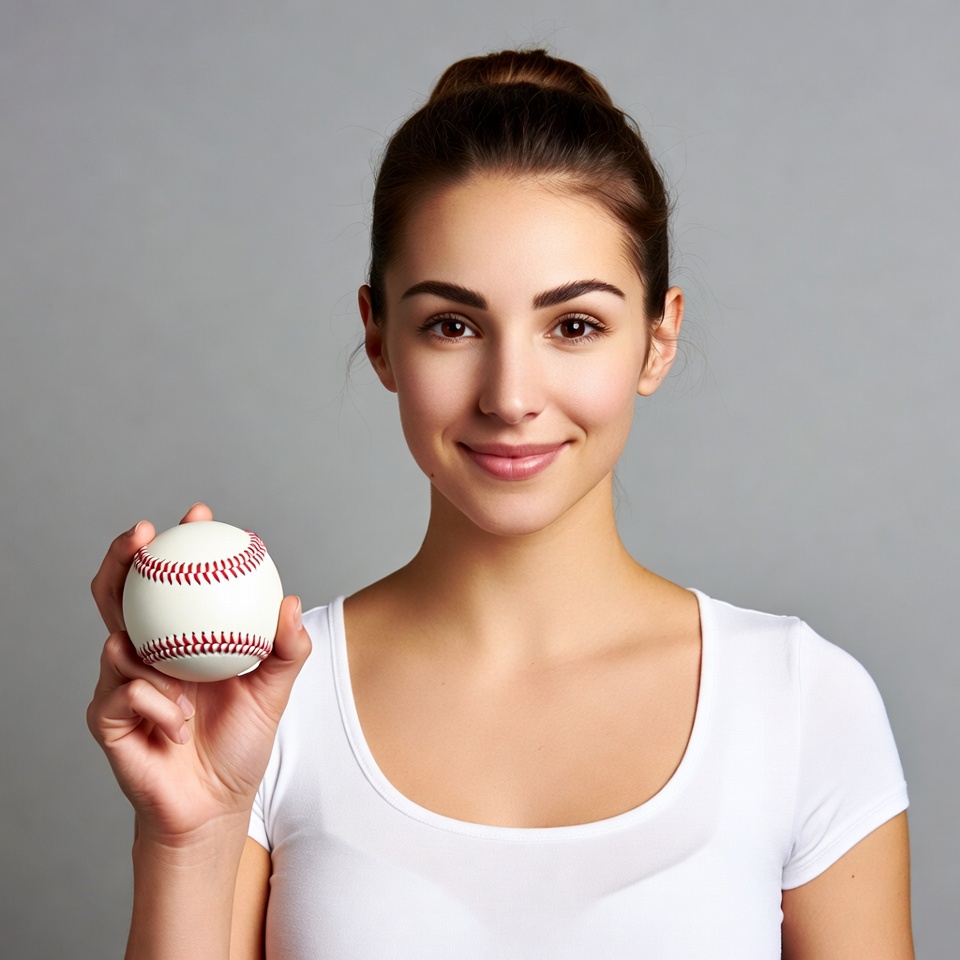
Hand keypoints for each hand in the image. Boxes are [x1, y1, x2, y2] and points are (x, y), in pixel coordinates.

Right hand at [87, 503, 310, 844]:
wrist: (216, 804)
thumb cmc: (241, 742)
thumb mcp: (274, 689)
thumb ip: (287, 648)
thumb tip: (289, 601)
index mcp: (182, 638)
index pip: (173, 580)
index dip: (179, 541)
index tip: (200, 514)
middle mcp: (146, 653)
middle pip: (119, 592)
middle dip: (121, 555)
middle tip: (142, 534)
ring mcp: (121, 682)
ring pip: (115, 641)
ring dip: (151, 658)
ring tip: (177, 678)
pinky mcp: (105, 717)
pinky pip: (125, 693)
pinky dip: (160, 706)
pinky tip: (180, 725)